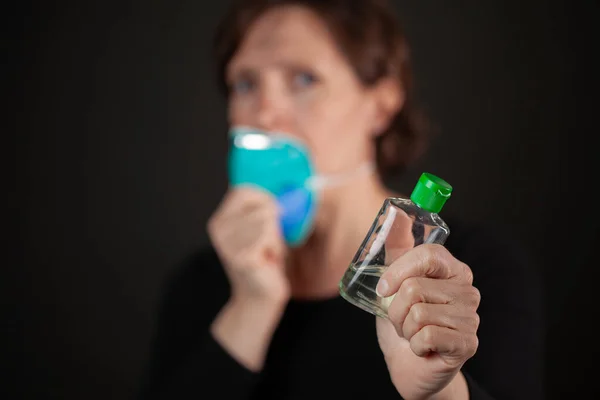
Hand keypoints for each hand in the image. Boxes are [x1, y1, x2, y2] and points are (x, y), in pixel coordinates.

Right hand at [208, 186, 289, 304]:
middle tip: (267, 243)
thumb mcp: (259, 228)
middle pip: (261, 206)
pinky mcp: (242, 256)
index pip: (242, 190)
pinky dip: (276, 248)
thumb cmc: (264, 260)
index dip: (263, 197)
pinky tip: (267, 260)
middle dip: (274, 223)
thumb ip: (262, 208)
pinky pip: (271, 237)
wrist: (259, 297)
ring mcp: (228, 244)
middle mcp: (218, 230)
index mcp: (219, 220)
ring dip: (276, 237)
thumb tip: (279, 192)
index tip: (272, 213)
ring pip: (268, 220)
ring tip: (267, 252)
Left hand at [375, 244, 480, 399]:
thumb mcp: (394, 284)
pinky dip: (414, 345)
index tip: (384, 288)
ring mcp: (470, 317)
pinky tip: (423, 348)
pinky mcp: (468, 343)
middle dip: (395, 310)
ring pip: (417, 313)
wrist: (411, 365)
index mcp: (452, 269)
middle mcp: (467, 289)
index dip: (399, 270)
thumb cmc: (403, 322)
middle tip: (403, 320)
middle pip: (414, 287)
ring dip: (404, 328)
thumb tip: (394, 217)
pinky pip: (426, 336)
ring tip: (413, 333)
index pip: (429, 254)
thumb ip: (396, 251)